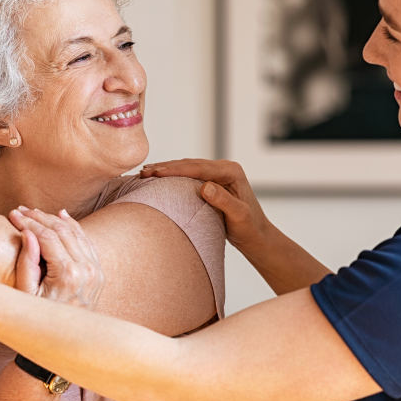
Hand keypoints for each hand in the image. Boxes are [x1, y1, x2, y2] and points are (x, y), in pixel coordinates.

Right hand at [8, 207, 103, 310]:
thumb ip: (27, 263)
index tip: (13, 215)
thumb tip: (28, 233)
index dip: (29, 223)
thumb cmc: (41, 319)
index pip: (47, 237)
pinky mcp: (98, 273)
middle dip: (40, 217)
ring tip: (35, 212)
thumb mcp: (26, 295)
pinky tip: (62, 216)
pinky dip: (74, 227)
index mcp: (67, 274)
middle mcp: (86, 270)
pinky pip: (86, 242)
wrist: (66, 342)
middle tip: (21, 210)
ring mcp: (95, 271)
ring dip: (55, 219)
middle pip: (62, 231)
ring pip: (76, 233)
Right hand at [140, 158, 272, 253]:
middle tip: (143, 171)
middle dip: (166, 167)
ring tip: (145, 172)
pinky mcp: (212, 181)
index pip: (198, 167)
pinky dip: (173, 176)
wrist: (256, 236)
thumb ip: (224, 201)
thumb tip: (205, 186)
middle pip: (190, 164)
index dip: (175, 169)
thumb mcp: (239, 217)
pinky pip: (189, 175)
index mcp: (231, 172)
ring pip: (187, 167)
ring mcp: (218, 174)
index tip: (155, 173)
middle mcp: (225, 168)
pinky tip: (158, 178)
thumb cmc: (250, 228)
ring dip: (167, 169)